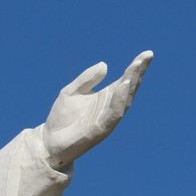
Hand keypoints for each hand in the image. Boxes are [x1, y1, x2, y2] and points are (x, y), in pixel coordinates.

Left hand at [41, 51, 152, 167]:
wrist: (48, 142)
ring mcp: (106, 120)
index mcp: (106, 97)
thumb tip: (104, 65)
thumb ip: (87, 79)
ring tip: (137, 66)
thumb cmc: (61, 118)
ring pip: (124, 100)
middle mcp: (110, 108)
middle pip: (128, 88)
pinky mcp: (99, 130)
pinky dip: (119, 100)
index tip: (147, 53)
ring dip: (131, 83)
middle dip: (137, 72)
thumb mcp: (70, 92)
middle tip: (146, 56)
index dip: (136, 67)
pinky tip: (122, 86)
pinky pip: (113, 114)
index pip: (125, 80)